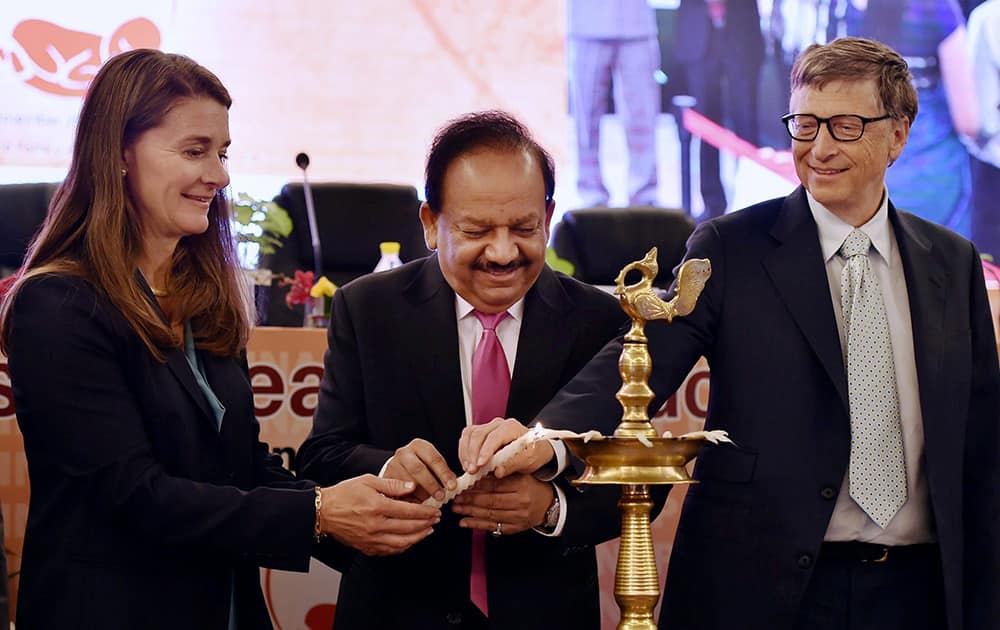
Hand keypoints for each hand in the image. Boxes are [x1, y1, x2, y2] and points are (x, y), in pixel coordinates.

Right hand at [319, 475, 440, 555]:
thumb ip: (392, 484)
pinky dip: (403, 547)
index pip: (409, 511)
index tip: (435, 510)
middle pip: (409, 528)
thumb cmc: (345, 493)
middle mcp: (376, 526)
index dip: (426, 512)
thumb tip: (412, 487)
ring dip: (418, 538)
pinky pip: (389, 551)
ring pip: (402, 543)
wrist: (323, 512)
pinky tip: (409, 541)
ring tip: (427, 531)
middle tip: (436, 520)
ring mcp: (371, 539)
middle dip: (426, 524)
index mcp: (378, 507)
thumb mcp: (368, 481)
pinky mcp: (366, 547)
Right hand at [384, 438, 456, 502]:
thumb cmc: (421, 467)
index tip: (452, 487)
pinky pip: (398, 492)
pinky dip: (409, 502)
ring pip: (407, 482)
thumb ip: (443, 473)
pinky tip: (417, 508)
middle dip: (431, 485)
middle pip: (418, 469)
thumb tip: (454, 486)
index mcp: (419, 446)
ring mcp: (392, 465)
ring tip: (430, 505)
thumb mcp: (433, 464)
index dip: (444, 474)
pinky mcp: (385, 479)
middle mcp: (403, 453)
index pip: (434, 458)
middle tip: (441, 497)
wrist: (398, 467)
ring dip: (420, 496)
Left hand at [452, 473, 553, 534]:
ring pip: (490, 514)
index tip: (463, 484)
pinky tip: (464, 522)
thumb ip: (502, 473)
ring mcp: (518, 517)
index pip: (495, 485)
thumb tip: (477, 473)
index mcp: (521, 485)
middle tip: (455, 497)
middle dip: (470, 499)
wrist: (549, 505)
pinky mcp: (515, 528)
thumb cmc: (531, 486)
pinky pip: (493, 526)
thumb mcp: (521, 474)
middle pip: (490, 500)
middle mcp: (520, 502)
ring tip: (456, 508)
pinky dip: (477, 525)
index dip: (477, 486)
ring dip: (470, 512)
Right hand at [458, 417, 553, 476]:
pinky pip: (467, 438)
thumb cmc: (533, 452)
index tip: (480, 465)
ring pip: (469, 435)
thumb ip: (513, 464)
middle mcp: (497, 424)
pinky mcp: (481, 434)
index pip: (494, 437)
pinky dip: (464, 452)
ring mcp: (488, 428)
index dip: (485, 451)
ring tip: (468, 469)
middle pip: (478, 434)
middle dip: (472, 454)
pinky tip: (467, 464)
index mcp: (511, 427)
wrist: (535, 450)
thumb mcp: (528, 460)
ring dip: (466, 453)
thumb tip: (498, 471)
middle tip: (472, 470)